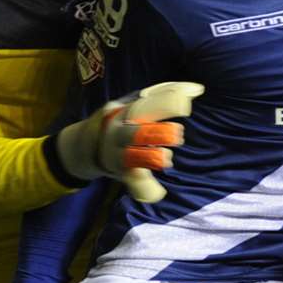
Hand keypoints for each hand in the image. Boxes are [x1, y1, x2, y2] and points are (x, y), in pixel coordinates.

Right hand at [53, 81, 202, 201]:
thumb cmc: (121, 120)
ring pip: (131, 157)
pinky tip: (159, 193)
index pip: (144, 105)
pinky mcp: (121, 171)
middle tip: (178, 134)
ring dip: (149, 158)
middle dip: (156, 133)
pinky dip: (145, 188)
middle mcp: (119, 132)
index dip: (165, 103)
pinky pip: (132, 181)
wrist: (84, 146)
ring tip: (166, 158)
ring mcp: (117, 153)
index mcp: (124, 112)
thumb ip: (165, 95)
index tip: (185, 104)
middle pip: (134, 132)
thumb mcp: (135, 104)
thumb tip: (198, 89)